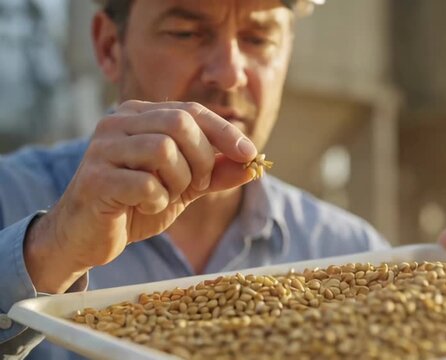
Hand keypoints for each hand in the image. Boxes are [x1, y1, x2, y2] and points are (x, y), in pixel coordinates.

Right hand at [25, 101, 256, 292]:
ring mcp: (102, 148)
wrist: (88, 236)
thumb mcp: (185, 186)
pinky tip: (144, 207)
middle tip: (197, 185)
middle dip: (202, 159)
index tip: (251, 155)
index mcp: (140, 115)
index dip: (226, 133)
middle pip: (180, 124)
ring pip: (163, 149)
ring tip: (167, 196)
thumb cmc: (136, 205)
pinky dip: (157, 200)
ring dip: (178, 181)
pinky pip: (145, 183)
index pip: (192, 111)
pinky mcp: (94, 178)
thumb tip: (254, 164)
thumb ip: (216, 173)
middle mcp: (117, 122)